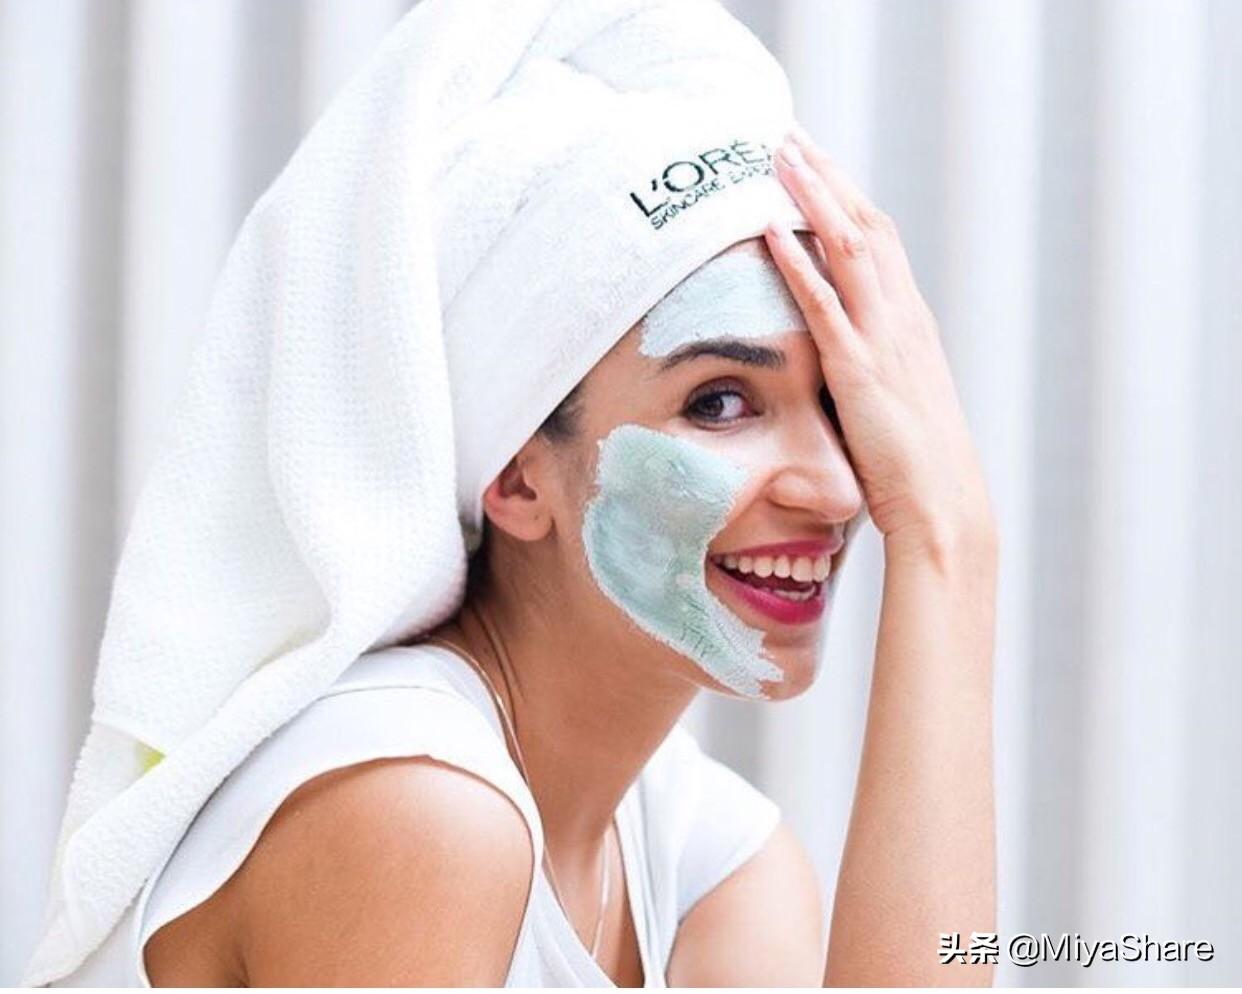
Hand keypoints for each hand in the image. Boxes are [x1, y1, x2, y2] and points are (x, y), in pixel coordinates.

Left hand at [764, 127, 995, 559]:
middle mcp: (902, 318)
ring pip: (848, 248)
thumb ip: (873, 365)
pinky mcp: (860, 371)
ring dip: (812, 197)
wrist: (944, 506)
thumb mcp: (896, 398)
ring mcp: (884, 340)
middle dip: (829, 177)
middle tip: (792, 137)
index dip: (849, 197)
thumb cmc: (916, 464)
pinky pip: (826, 305)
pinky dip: (798, 264)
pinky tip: (771, 231)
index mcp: (911, 322)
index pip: (880, 241)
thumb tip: (842, 352)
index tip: (818, 164)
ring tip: (779, 157)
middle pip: (865, 225)